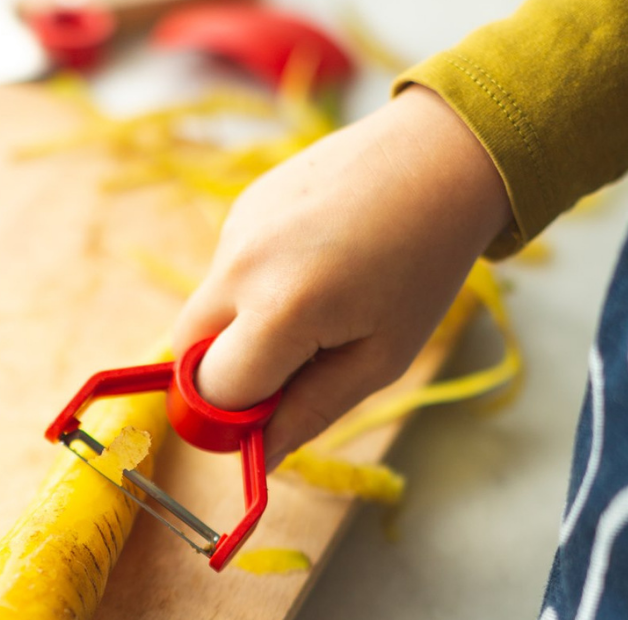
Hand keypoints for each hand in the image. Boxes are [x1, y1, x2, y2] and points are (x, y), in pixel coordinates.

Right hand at [173, 86, 512, 466]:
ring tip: (310, 308)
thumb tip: (261, 456)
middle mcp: (241, 266)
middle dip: (220, 377)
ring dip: (238, 330)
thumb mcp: (380, 358)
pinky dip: (250, 289)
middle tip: (282, 374)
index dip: (234, 419)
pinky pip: (224, 272)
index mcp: (280, 309)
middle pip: (186, 353)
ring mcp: (234, 229)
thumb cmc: (422, 266)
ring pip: (205, 312)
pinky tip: (307, 268)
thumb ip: (311, 411)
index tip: (265, 421)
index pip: (214, 393)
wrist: (441, 154)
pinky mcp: (239, 207)